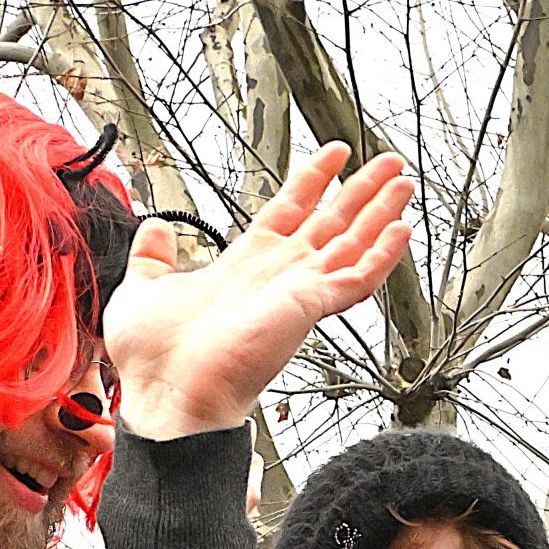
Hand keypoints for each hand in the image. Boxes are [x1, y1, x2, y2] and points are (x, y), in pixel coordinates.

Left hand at [108, 144, 415, 438]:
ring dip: (380, 212)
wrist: (164, 392)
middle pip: (331, 223)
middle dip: (360, 191)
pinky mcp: (309, 307)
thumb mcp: (145, 286)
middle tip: (387, 165)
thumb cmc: (154, 358)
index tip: (332, 156)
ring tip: (403, 183)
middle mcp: (278, 278)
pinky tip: (401, 229)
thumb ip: (154, 254)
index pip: (289, 213)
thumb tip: (157, 228)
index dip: (312, 181)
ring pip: (352, 244)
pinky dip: (382, 255)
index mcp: (244, 268)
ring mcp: (297, 293)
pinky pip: (356, 279)